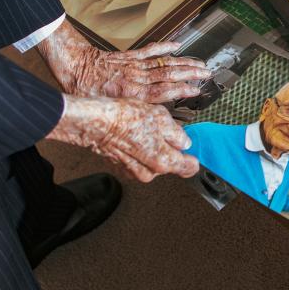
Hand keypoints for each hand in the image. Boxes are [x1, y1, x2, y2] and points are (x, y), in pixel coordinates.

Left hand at [37, 20, 210, 102]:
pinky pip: (151, 50)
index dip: (181, 91)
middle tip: (208, 74)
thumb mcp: (105, 110)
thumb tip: (145, 124)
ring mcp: (135, 65)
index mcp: (131, 93)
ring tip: (201, 63)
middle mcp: (137, 77)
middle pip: (169, 75)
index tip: (196, 90)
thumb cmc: (83, 91)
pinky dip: (165, 46)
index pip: (162, 92)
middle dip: (191, 74)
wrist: (72, 65)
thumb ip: (128, 114)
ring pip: (164, 63)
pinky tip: (177, 45)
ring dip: (184, 62)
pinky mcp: (130, 56)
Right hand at [46, 95, 199, 182]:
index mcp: (164, 161)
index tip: (194, 150)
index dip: (193, 157)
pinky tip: (133, 133)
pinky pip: (138, 159)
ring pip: (153, 161)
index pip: (189, 168)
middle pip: (170, 163)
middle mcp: (149, 172)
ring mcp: (133, 171)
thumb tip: (184, 141)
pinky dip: (139, 149)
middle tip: (163, 130)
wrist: (94, 120)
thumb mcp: (161, 118)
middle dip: (170, 148)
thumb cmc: (124, 118)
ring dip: (154, 147)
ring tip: (145, 128)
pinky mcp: (120, 166)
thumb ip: (178, 134)